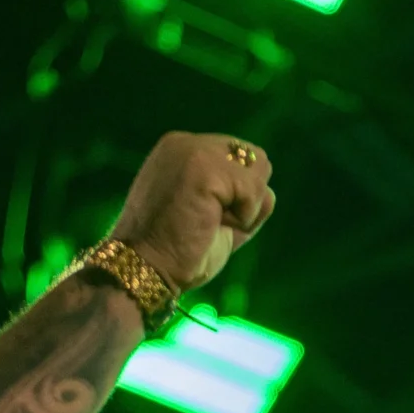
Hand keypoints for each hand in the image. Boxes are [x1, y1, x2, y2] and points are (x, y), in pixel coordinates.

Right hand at [108, 131, 275, 293]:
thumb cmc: (178, 254)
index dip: (240, 196)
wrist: (144, 270)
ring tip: (211, 222)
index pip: (240, 158)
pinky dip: (244, 216)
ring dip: (246, 206)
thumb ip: (240, 199)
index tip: (208, 220)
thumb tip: (268, 193)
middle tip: (212, 222)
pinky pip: (253, 188)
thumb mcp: (215, 219)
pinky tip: (213, 224)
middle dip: (247, 198)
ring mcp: (193, 151)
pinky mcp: (201, 166)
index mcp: (184, 151)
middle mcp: (186, 143)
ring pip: (259, 167)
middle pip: (255, 158)